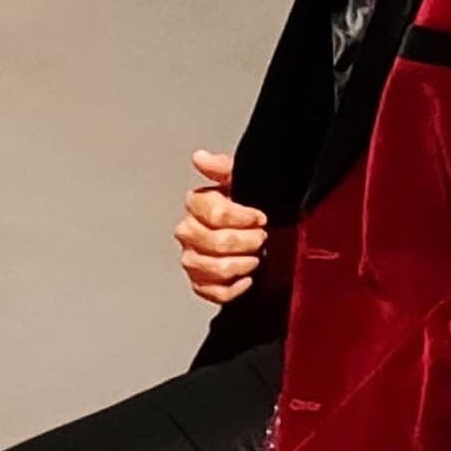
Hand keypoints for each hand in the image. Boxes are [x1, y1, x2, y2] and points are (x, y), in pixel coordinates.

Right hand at [174, 148, 267, 304]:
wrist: (257, 236)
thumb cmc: (249, 207)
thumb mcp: (242, 181)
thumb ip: (223, 168)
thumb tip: (200, 157)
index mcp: (197, 205)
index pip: (214, 212)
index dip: (242, 216)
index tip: (260, 217)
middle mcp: (188, 232)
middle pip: (216, 242)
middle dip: (248, 241)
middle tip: (262, 238)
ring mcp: (192, 259)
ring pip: (215, 268)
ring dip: (244, 264)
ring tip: (256, 257)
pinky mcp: (200, 285)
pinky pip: (215, 293)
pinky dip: (236, 288)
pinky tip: (248, 278)